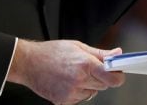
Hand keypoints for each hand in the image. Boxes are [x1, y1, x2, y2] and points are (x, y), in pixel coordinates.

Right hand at [9, 40, 124, 103]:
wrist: (29, 63)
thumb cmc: (51, 52)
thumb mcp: (78, 46)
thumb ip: (99, 53)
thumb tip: (117, 53)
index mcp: (85, 64)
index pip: (112, 78)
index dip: (118, 76)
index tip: (118, 73)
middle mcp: (79, 80)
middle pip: (104, 85)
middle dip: (101, 77)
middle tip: (90, 68)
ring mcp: (71, 93)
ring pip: (92, 93)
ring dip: (89, 85)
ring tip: (74, 74)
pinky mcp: (64, 101)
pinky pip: (80, 98)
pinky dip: (78, 92)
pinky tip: (67, 82)